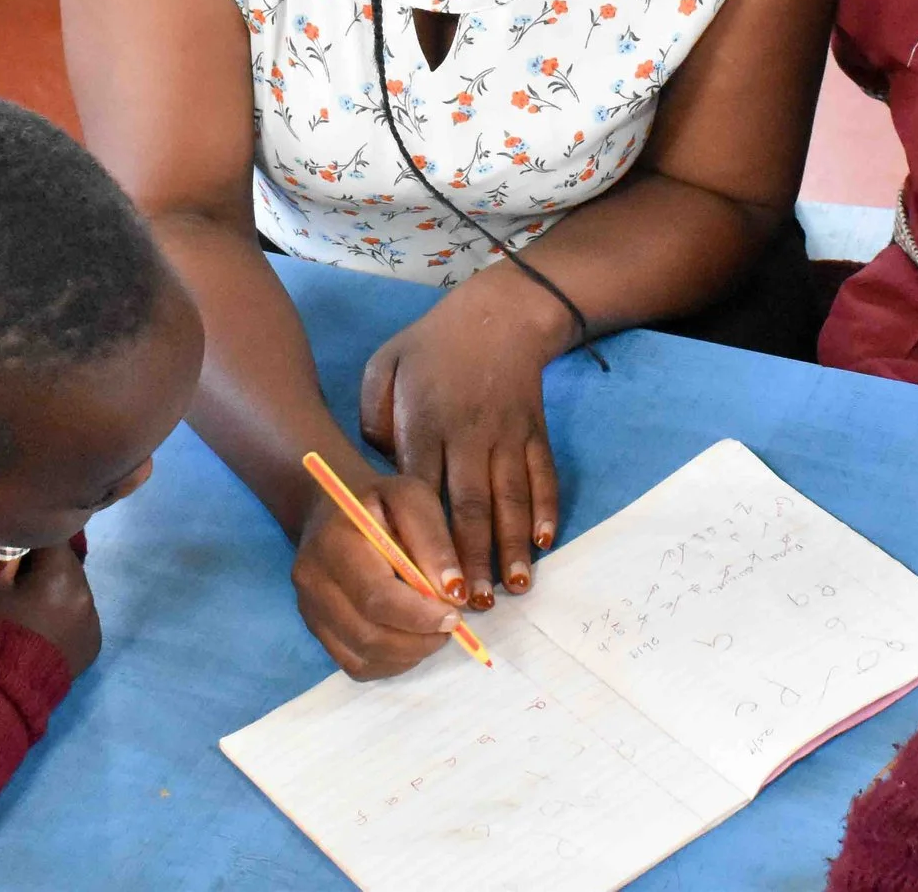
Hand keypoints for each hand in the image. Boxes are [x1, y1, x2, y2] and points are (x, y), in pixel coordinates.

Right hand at [0, 544, 100, 679]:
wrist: (5, 687)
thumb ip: (9, 557)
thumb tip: (18, 542)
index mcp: (62, 574)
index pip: (53, 538)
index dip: (35, 538)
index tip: (21, 545)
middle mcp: (86, 593)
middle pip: (69, 565)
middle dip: (50, 566)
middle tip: (27, 576)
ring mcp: (94, 620)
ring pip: (77, 591)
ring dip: (61, 592)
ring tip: (38, 606)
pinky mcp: (95, 642)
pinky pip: (82, 618)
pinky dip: (68, 618)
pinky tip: (49, 629)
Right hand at [292, 466, 467, 678]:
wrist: (333, 510)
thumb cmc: (380, 503)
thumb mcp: (413, 498)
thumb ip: (434, 540)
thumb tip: (454, 592)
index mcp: (334, 542)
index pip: (376, 596)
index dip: (419, 615)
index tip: (456, 615)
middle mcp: (312, 581)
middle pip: (369, 634)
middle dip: (420, 639)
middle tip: (452, 625)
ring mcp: (310, 611)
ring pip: (363, 656)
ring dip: (410, 653)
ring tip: (433, 629)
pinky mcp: (317, 631)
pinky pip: (356, 665)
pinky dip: (392, 662)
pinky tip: (410, 638)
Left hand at [359, 286, 564, 610]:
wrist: (501, 310)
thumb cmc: (432, 344)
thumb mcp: (382, 367)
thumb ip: (372, 419)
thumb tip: (380, 469)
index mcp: (424, 424)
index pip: (422, 491)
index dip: (426, 538)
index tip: (425, 580)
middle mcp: (467, 435)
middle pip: (470, 506)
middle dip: (474, 559)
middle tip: (477, 606)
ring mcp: (506, 435)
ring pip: (511, 498)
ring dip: (513, 546)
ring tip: (516, 588)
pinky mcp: (534, 432)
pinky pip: (543, 476)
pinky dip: (545, 510)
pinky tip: (545, 543)